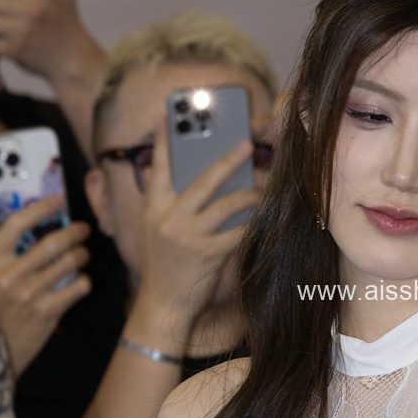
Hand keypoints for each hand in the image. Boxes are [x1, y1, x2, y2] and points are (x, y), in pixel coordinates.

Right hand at [0, 198, 90, 375]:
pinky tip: (80, 281)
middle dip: (74, 232)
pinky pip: (77, 288)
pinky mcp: (47, 313)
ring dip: (81, 254)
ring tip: (82, 254)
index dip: (42, 207)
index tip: (58, 200)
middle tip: (82, 230)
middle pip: (52, 241)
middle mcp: (10, 274)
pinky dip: (84, 281)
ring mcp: (30, 293)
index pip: (19, 222)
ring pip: (69, 262)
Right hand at [131, 123, 258, 337]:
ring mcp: (188, 236)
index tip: (168, 114)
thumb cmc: (163, 263)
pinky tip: (263, 214)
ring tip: (263, 186)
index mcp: (153, 208)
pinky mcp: (208, 254)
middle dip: (227, 160)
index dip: (165, 140)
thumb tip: (185, 174)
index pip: (159, 167)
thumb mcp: (154, 228)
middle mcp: (169, 218)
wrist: (162, 303)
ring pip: (226, 205)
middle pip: (203, 181)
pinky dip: (252, 222)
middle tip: (247, 144)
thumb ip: (166, 202)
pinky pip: (238, 231)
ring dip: (249, 194)